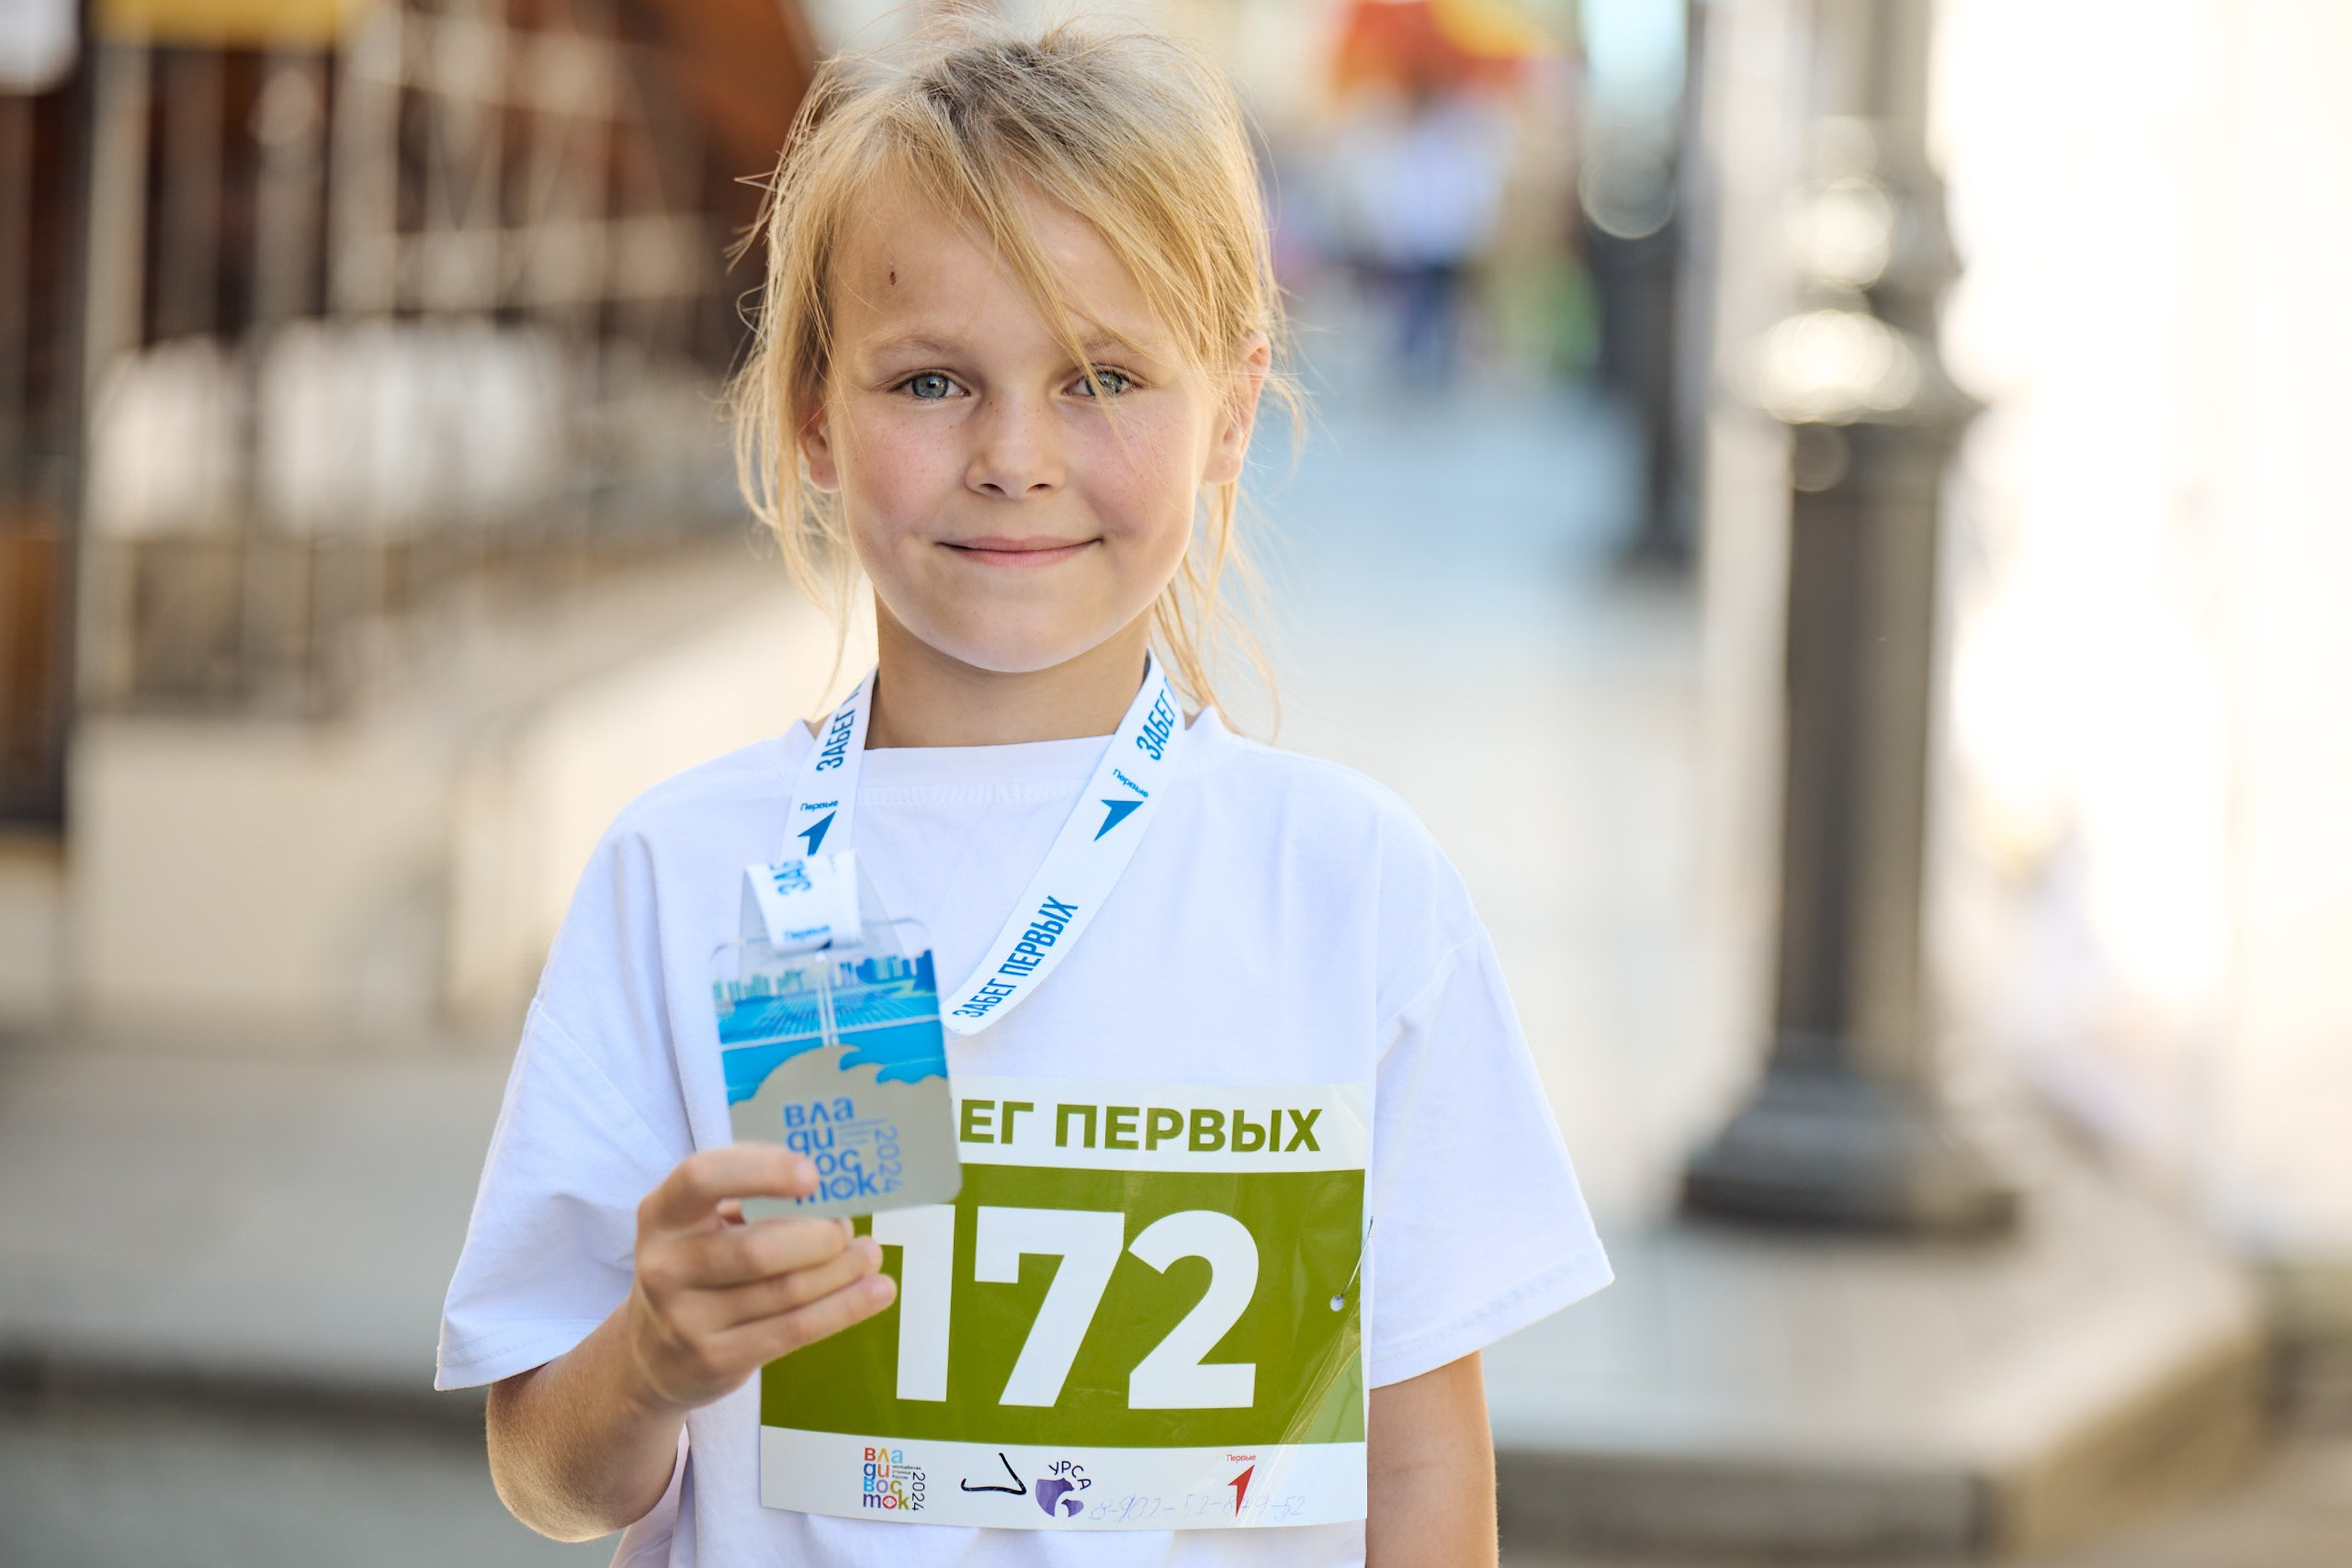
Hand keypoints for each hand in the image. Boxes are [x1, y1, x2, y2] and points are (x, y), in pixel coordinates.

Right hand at [621, 1146, 896, 1412]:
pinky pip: (794, 1330)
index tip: (813, 1174)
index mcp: (662, 1213)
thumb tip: (832, 1187)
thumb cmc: (699, 1265)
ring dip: (843, 1270)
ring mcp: (685, 1319)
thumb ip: (753, 1194)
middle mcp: (665, 1265)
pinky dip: (845, 1307)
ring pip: (786, 1291)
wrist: (653, 1355)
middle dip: (820, 1236)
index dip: (761, 1170)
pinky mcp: (715, 1360)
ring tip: (869, 1254)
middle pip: (758, 1248)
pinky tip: (877, 1291)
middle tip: (847, 1227)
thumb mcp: (703, 1223)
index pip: (702, 1178)